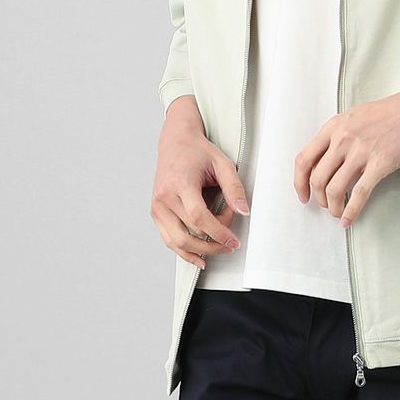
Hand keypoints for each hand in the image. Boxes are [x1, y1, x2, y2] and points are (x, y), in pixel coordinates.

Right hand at [152, 99, 249, 268]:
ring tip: (218, 249)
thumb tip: (243, 211)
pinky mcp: (156, 212)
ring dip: (201, 251)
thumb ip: (234, 187)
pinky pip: (169, 239)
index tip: (233, 240)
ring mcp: (157, 206)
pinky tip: (199, 257)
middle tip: (230, 240)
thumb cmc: (197, 152)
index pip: (199, 217)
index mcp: (180, 183)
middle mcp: (164, 196)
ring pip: (177, 241)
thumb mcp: (222, 163)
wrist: (175, 142)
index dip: (218, 233)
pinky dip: (184, 251)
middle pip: (190, 232)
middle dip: (214, 240)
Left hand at [294, 88, 399, 227]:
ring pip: (335, 189)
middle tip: (325, 205)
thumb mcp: (352, 118)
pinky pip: (359, 193)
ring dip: (333, 207)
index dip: (299, 182)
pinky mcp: (380, 164)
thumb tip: (324, 163)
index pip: (304, 159)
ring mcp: (361, 152)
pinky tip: (348, 220)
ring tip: (337, 212)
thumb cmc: (388, 113)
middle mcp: (343, 139)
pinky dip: (351, 211)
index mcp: (333, 127)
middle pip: (317, 178)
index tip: (303, 195)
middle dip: (318, 198)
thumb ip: (336, 137)